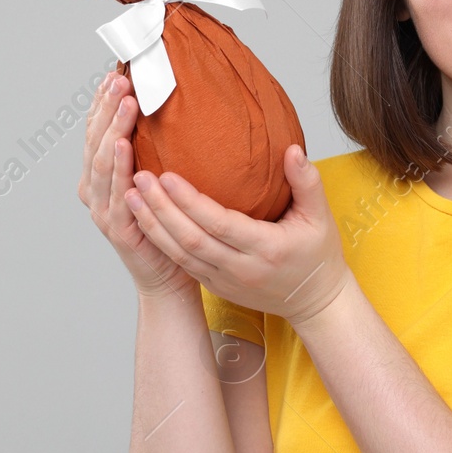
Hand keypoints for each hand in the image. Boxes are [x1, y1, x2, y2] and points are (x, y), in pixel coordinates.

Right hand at [77, 71, 198, 303]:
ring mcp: (102, 208)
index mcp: (101, 175)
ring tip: (126, 101)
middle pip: (95, 139)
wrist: (169, 275)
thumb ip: (159, 149)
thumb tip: (179, 108)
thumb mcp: (160, 179)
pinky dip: (118, 166)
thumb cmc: (167, 224)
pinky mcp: (117, 227)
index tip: (115, 71)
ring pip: (102, 161)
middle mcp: (94, 189)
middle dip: (106, 106)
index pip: (97, 130)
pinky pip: (115, 192)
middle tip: (121, 77)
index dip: (102, 101)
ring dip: (112, 128)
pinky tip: (124, 144)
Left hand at [123, 144, 350, 328]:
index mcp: (266, 248)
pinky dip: (159, 241)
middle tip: (139, 179)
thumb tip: (291, 150)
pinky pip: (182, 263)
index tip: (167, 176)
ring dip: (152, 225)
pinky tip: (143, 219)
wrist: (314, 302)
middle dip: (160, 210)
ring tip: (130, 195)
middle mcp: (241, 268)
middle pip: (191, 239)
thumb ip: (307, 182)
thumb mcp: (321, 217)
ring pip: (180, 254)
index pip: (220, 224)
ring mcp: (225, 281)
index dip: (190, 202)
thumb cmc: (318, 255)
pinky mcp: (215, 286)